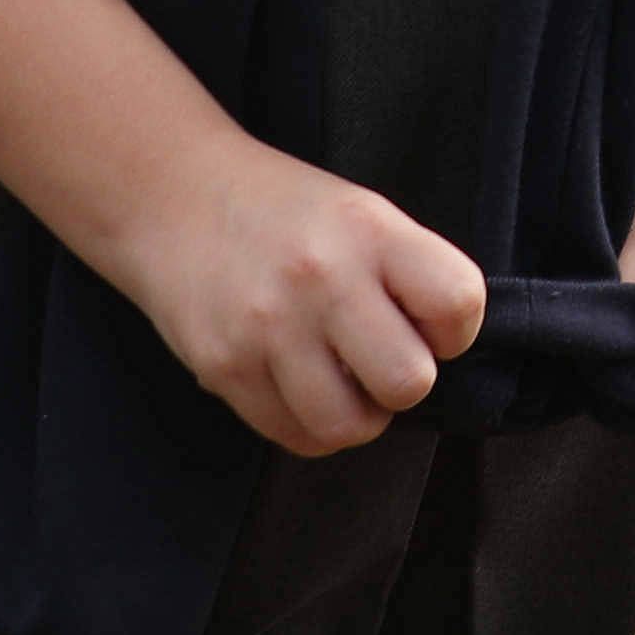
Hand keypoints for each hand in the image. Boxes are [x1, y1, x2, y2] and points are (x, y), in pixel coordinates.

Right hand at [99, 133, 488, 460]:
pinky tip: (299, 385)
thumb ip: (408, 273)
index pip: (458, 303)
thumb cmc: (284, 211)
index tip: (431, 326)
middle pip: (409, 381)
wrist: (176, 198)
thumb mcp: (363, 212)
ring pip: (349, 426)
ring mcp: (269, 329)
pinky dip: (308, 424)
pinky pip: (293, 436)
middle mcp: (323, 278)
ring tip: (340, 379)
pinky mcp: (224, 368)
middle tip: (380, 360)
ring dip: (356, 414)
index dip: (456, 330)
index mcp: (371, 231)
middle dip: (404, 382)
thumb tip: (443, 350)